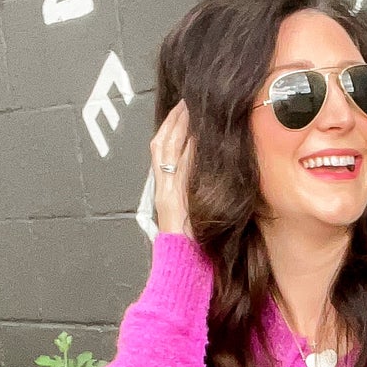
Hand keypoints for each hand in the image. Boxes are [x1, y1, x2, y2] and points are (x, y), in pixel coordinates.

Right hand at [151, 100, 195, 239]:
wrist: (180, 266)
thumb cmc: (188, 249)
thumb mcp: (188, 217)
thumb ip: (192, 197)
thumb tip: (204, 180)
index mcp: (164, 193)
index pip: (162, 152)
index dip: (170, 128)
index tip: (180, 111)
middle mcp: (163, 189)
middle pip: (163, 145)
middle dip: (174, 121)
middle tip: (185, 101)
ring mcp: (168, 192)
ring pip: (170, 152)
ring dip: (180, 128)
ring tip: (190, 109)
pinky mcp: (174, 198)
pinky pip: (181, 168)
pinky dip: (187, 149)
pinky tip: (196, 134)